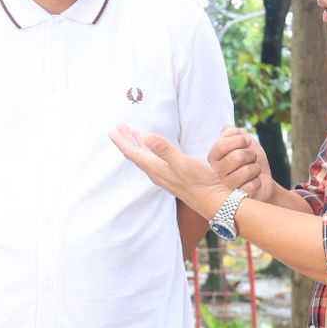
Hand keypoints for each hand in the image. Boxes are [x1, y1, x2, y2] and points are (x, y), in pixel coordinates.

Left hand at [109, 124, 229, 214]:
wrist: (214, 200)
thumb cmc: (200, 182)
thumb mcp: (183, 163)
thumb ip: (165, 150)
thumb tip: (147, 137)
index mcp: (156, 168)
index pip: (133, 153)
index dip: (122, 141)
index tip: (112, 130)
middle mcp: (157, 173)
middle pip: (136, 154)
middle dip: (127, 140)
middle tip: (119, 127)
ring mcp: (164, 175)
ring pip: (144, 157)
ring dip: (137, 144)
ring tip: (131, 133)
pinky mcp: (172, 176)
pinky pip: (153, 160)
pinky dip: (148, 150)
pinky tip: (152, 149)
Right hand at [208, 125, 279, 203]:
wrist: (261, 179)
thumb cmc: (250, 159)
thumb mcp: (242, 141)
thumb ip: (233, 132)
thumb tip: (227, 131)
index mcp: (213, 158)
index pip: (221, 145)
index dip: (239, 140)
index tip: (247, 142)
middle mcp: (215, 174)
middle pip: (236, 157)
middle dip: (251, 154)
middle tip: (252, 158)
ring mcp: (224, 189)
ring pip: (246, 171)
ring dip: (256, 168)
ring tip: (253, 171)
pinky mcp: (236, 200)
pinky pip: (252, 186)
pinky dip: (257, 182)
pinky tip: (253, 183)